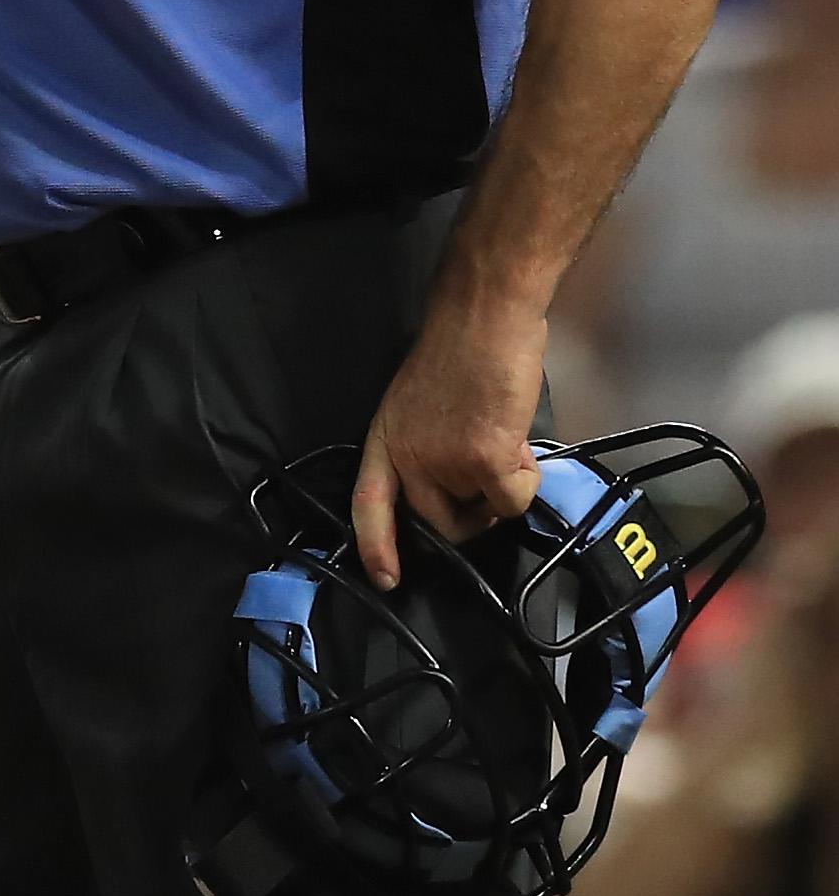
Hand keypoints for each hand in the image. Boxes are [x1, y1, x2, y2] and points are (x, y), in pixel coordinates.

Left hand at [351, 297, 546, 590]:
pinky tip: (518, 440)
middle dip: (474, 512)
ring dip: (503, 488)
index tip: (385, 577)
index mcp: (386, 440)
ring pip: (484, 513)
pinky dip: (526, 481)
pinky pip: (512, 502)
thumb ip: (426, 449)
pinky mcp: (482, 462)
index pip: (369, 505)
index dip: (376, 546)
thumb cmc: (461, 352)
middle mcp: (408, 457)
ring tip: (503, 438)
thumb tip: (456, 491)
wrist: (485, 318)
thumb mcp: (421, 406)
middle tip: (491, 471)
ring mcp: (443, 462)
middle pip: (441, 524)